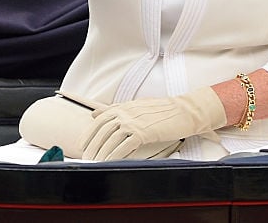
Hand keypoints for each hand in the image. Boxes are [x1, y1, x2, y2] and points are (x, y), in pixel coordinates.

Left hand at [79, 86, 225, 160]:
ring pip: (110, 140)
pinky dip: (114, 156)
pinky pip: (123, 146)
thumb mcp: (138, 105)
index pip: (99, 120)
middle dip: (92, 146)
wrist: (185, 111)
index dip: (88, 134)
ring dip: (101, 153)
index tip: (82, 145)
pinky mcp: (143, 132)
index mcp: (125, 106)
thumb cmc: (165, 110)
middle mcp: (127, 113)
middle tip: (86, 158)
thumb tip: (96, 114)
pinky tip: (110, 162)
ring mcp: (134, 122)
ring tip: (95, 163)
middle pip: (102, 131)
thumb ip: (117, 110)